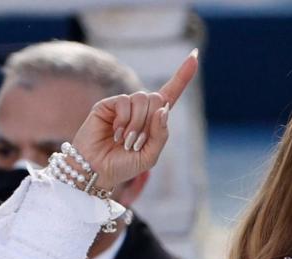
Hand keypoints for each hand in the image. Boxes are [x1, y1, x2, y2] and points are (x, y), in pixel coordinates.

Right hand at [68, 50, 199, 191]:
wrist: (97, 170)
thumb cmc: (123, 165)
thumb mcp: (150, 156)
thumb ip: (161, 134)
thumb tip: (163, 109)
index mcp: (154, 120)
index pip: (171, 94)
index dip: (183, 76)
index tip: (194, 56)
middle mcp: (140, 109)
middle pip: (158, 98)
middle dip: (150, 122)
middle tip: (136, 142)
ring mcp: (124, 105)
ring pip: (142, 99)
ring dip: (137, 124)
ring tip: (125, 140)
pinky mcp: (108, 104)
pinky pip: (125, 102)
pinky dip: (124, 120)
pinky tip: (115, 133)